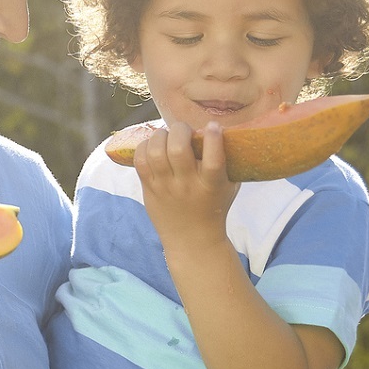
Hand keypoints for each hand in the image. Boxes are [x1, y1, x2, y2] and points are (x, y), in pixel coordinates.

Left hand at [135, 119, 238, 254]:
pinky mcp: (149, 189)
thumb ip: (228, 161)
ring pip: (156, 151)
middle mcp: (187, 185)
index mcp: (211, 185)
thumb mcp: (228, 186)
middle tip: (184, 130)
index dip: (213, 138)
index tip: (213, 127)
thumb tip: (221, 129)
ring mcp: (165, 187)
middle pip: (179, 149)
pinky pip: (140, 161)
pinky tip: (154, 146)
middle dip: (181, 130)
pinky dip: (145, 146)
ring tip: (167, 136)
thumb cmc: (214, 208)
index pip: (213, 160)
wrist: (192, 241)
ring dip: (161, 135)